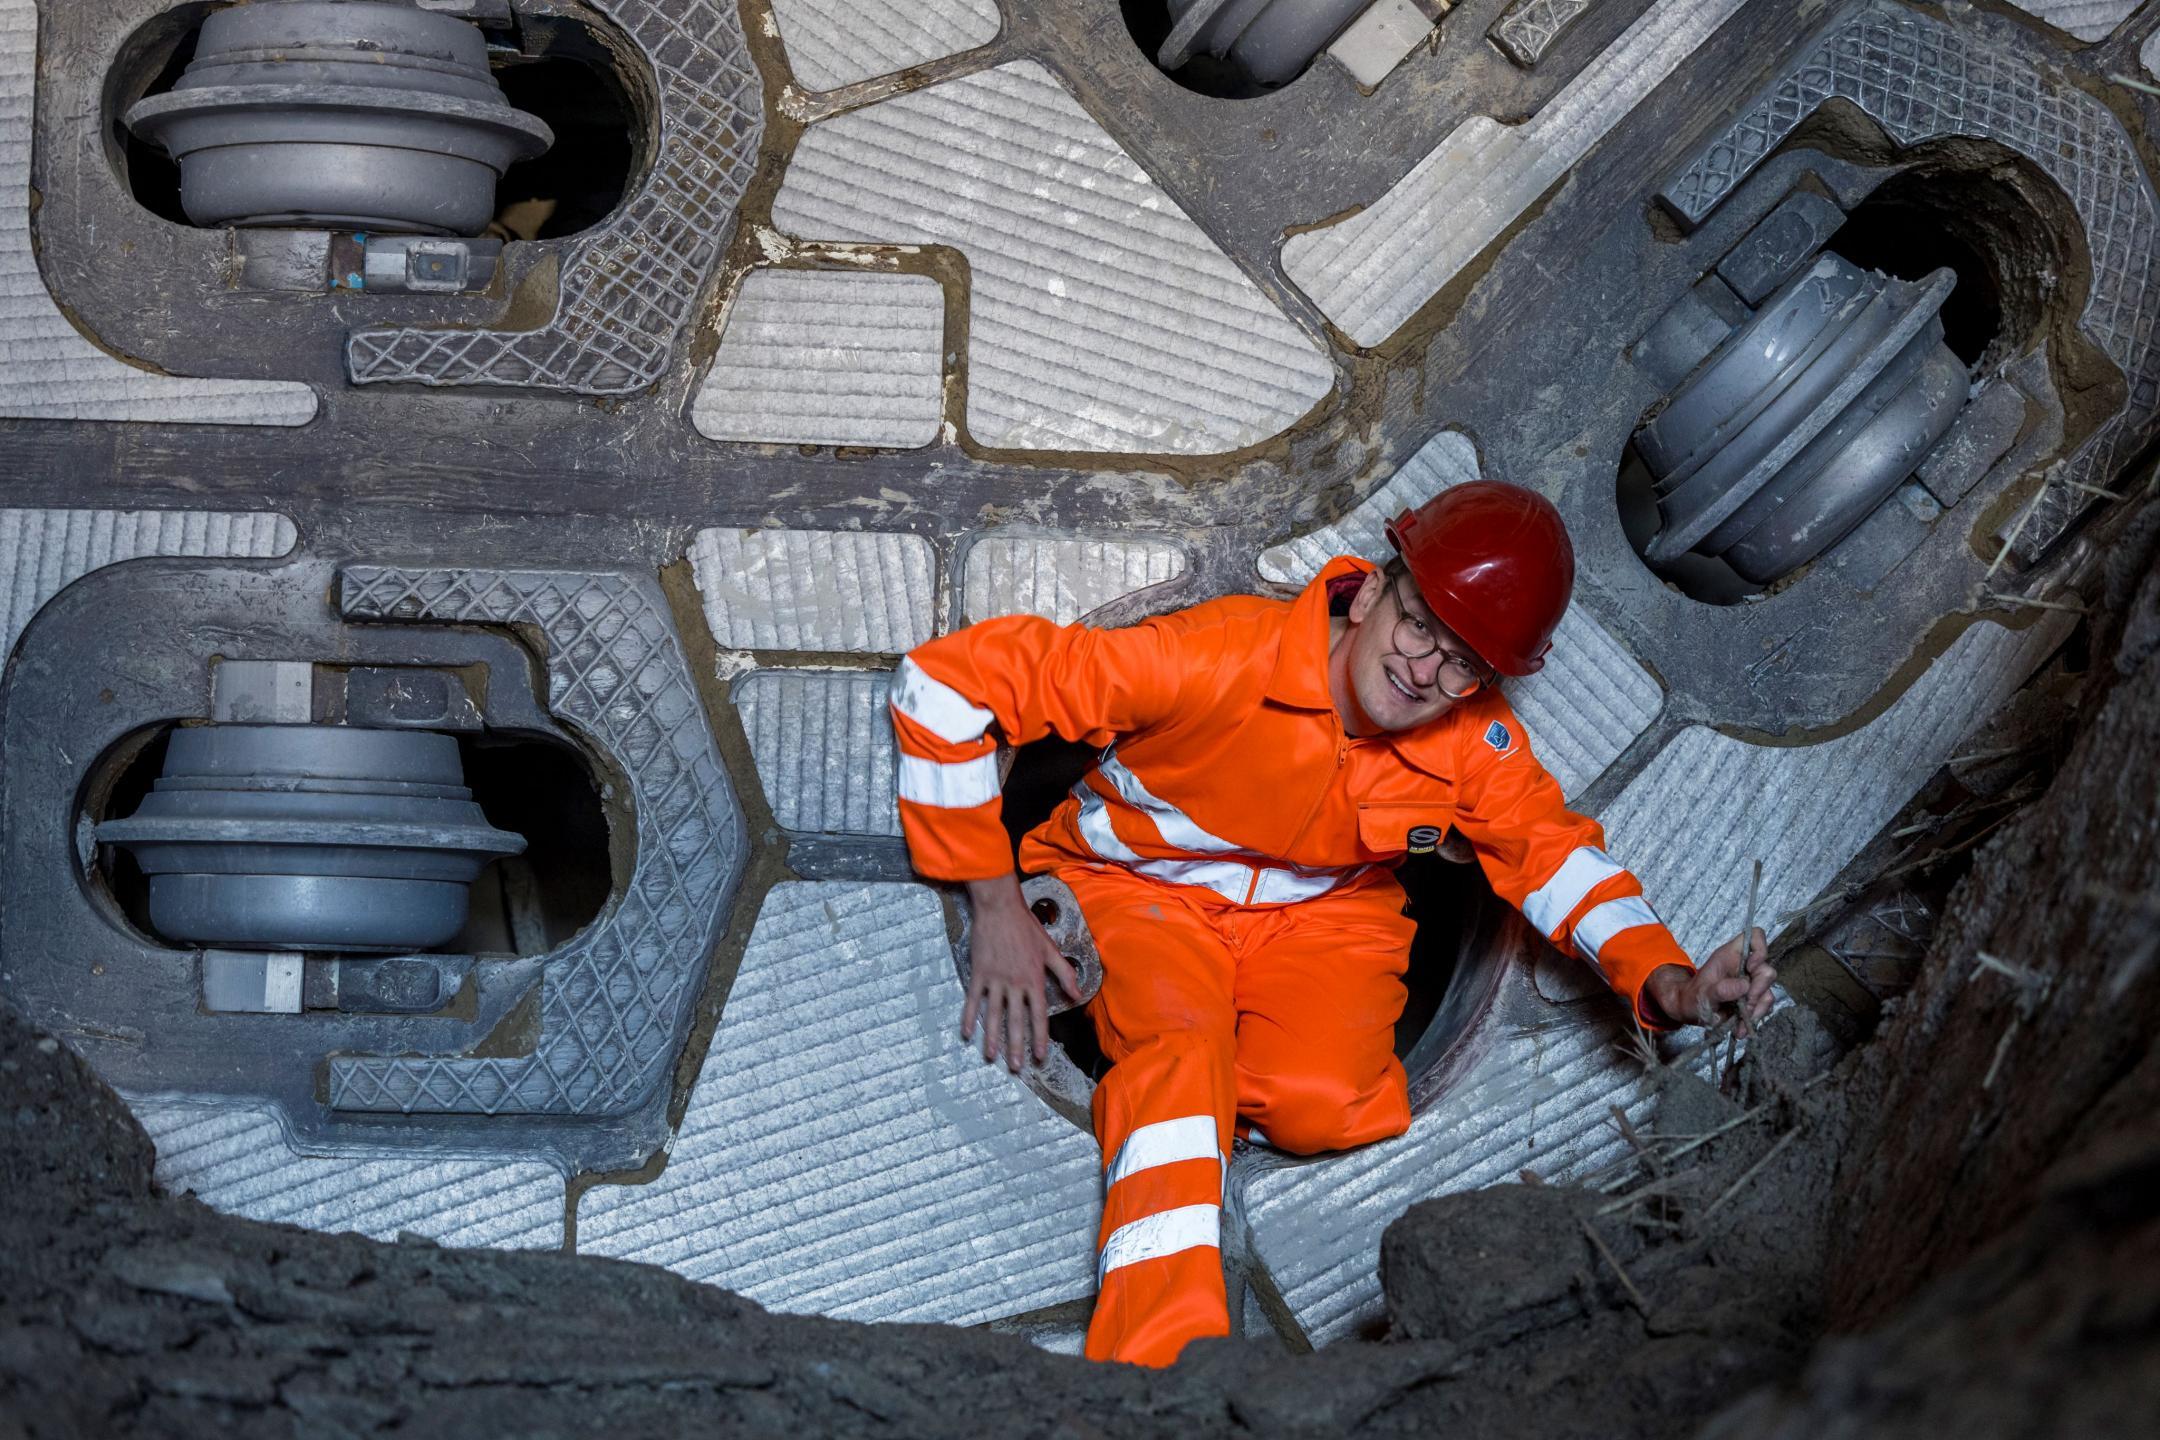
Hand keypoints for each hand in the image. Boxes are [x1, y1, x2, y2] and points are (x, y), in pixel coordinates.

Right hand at [961, 875, 1081, 1072]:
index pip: (1039, 1015)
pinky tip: (966, 1032)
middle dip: (1016, 1046)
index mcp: (1034, 979)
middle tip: (1015, 1068)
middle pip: (1015, 1021)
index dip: (1039, 1037)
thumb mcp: (1050, 949)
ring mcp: (995, 979)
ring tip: (991, 1057)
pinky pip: (973, 999)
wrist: (1000, 908)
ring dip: (992, 1038)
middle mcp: (1015, 983)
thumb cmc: (1027, 927)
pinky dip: (969, 1016)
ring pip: (993, 1015)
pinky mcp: (979, 973)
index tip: (1040, 1056)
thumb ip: (1065, 973)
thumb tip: (1077, 994)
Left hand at [1642, 928, 1774, 1034]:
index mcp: (1731, 955)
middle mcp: (1744, 966)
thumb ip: (1721, 989)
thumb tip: (1744, 985)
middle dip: (1758, 992)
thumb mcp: (1702, 994)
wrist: (1688, 1012)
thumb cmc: (1692, 997)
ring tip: (1740, 1024)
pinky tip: (1740, 1028)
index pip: (1755, 937)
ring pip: (1767, 993)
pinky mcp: (1753, 999)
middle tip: (1744, 1008)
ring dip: (1756, 1011)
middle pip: (1767, 971)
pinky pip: (1763, 1007)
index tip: (1751, 967)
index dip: (1760, 949)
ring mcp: (1750, 983)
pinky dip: (1754, 1019)